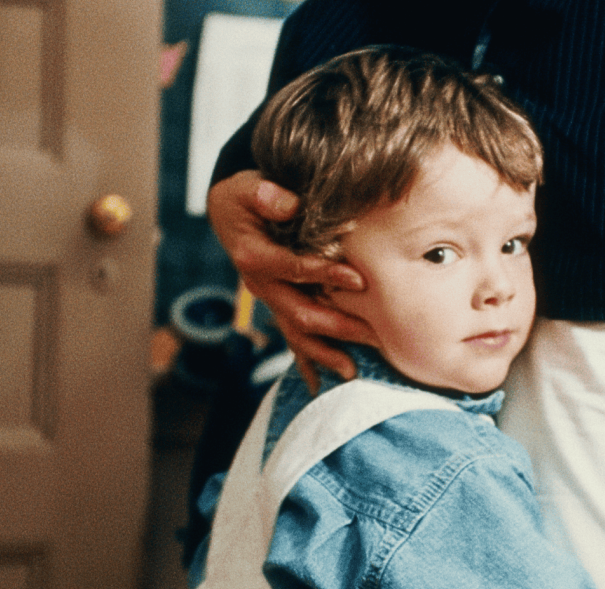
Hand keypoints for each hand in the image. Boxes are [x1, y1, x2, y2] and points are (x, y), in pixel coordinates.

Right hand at [208, 170, 378, 392]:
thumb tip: (290, 204)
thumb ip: (265, 194)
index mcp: (254, 257)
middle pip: (299, 313)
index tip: (359, 280)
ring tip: (354, 372)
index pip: (294, 269)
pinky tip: (321, 385)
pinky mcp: (278, 306)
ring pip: (296, 334)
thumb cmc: (247, 196)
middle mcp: (260, 285)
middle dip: (337, 327)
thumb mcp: (248, 186)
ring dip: (325, 353)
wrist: (229, 213)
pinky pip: (292, 339)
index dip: (325, 275)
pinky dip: (307, 362)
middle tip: (374, 336)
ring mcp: (270, 300)